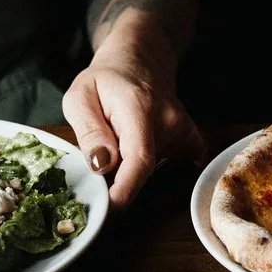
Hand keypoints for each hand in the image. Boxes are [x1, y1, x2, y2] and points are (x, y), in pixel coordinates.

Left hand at [61, 49, 202, 209]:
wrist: (140, 60)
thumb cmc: (106, 80)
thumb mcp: (80, 96)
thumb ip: (89, 131)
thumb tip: (102, 165)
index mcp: (140, 109)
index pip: (139, 160)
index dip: (125, 192)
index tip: (109, 211)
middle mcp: (169, 121)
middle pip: (144, 171)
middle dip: (119, 177)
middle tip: (101, 155)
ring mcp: (184, 131)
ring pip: (153, 169)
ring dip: (133, 166)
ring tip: (122, 138)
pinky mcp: (191, 138)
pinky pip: (175, 166)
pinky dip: (157, 167)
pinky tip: (148, 149)